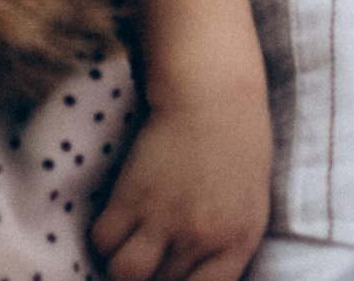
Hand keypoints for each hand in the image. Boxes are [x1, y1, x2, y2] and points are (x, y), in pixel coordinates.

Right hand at [90, 82, 272, 280]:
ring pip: (125, 273)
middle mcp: (203, 236)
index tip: (164, 277)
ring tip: (129, 245)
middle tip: (147, 255)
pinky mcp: (133, 194)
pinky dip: (105, 235)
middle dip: (151, 276)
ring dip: (122, 263)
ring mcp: (166, 217)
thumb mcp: (249, 203)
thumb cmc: (238, 142)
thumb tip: (190, 275)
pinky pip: (104, 239)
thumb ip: (225, 244)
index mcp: (240, 240)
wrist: (213, 91)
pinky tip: (118, 219)